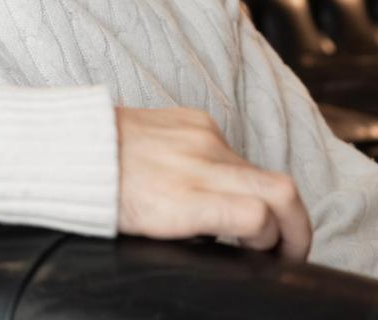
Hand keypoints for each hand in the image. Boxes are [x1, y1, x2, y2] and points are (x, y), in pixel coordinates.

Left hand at [114, 106, 311, 260]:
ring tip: (250, 220)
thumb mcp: (154, 235)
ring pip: (261, 171)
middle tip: (293, 249)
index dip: (276, 242)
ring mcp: (201, 137)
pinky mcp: (197, 118)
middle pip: (282, 190)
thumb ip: (204, 233)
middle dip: (301, 226)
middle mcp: (197, 165)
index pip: (257, 217)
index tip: (271, 258)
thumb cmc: (110, 200)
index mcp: (181, 203)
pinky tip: (214, 183)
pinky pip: (233, 150)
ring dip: (266, 199)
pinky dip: (235, 173)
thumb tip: (242, 242)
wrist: (76, 148)